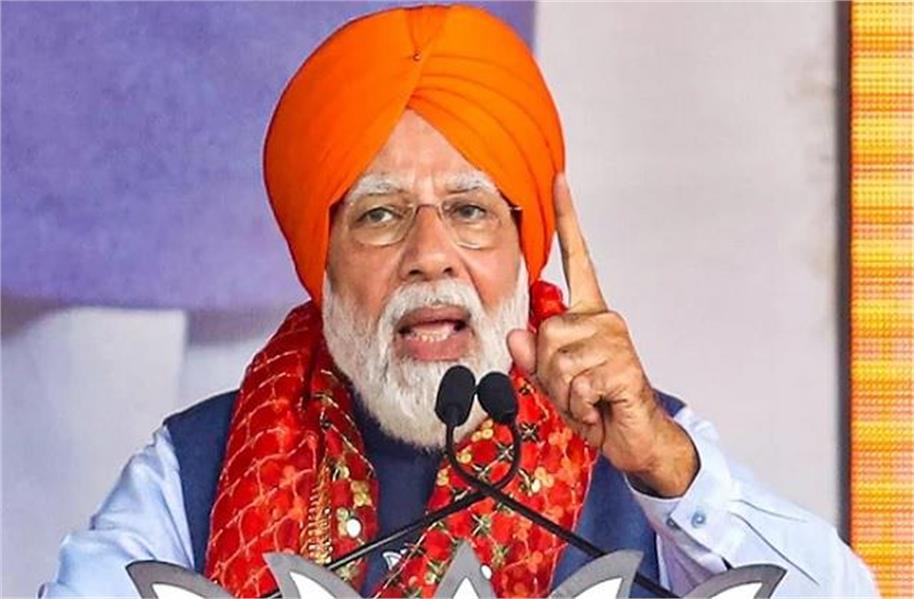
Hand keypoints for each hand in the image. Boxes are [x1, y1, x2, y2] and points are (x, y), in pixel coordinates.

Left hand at [507, 174, 697, 496]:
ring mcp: (615, 340)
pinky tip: (599, 406)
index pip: (578, 259)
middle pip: (544, 332)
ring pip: (555, 360)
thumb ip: (533, 358)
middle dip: (548, 371)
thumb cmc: (598, 405)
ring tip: (588, 398)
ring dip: (564, 391)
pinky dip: (579, 405)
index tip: (559, 181)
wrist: (634, 439)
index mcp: (589, 315)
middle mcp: (604, 319)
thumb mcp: (555, 382)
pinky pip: (574, 383)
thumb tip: (519, 336)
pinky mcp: (622, 365)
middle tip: (575, 388)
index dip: (568, 220)